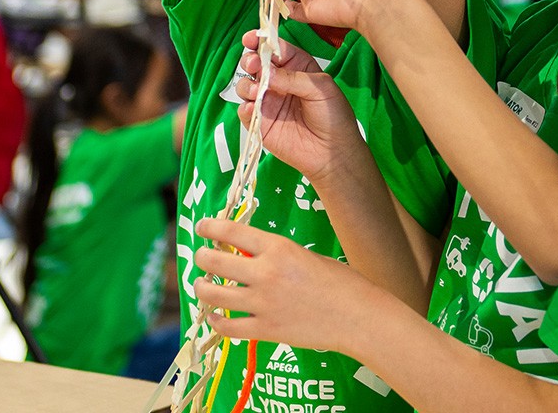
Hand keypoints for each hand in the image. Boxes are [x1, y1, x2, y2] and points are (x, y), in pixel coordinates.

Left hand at [194, 218, 372, 352]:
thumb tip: (252, 257)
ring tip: (202, 285)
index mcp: (279, 249)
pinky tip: (215, 317)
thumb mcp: (307, 256)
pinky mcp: (264, 330)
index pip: (232, 232)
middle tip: (201, 257)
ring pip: (214, 295)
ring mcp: (262, 304)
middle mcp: (265, 273)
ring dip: (202, 288)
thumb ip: (278, 256)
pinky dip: (216, 321)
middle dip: (202, 258)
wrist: (356, 316)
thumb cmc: (341, 282)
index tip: (202, 226)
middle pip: (215, 262)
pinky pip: (228, 327)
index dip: (211, 227)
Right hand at [236, 31, 361, 183]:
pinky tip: (254, 108)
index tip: (251, 37)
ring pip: (245, 86)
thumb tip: (267, 71)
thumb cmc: (334, 115)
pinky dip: (245, 108)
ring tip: (257, 91)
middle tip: (253, 65)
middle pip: (255, 64)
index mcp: (297, 67)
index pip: (275, 49)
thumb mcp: (321, 88)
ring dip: (246, 85)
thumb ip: (294, 78)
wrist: (333, 152)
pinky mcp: (261, 123)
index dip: (262, 41)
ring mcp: (268, 102)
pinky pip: (245, 112)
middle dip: (250, 60)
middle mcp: (279, 82)